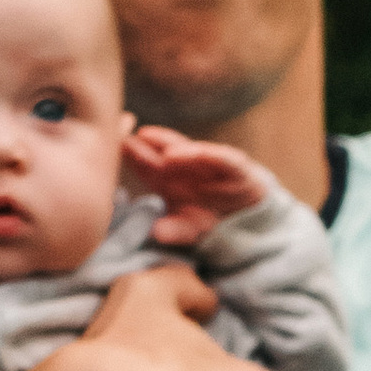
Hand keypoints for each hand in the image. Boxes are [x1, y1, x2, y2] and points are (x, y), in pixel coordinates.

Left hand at [125, 123, 270, 248]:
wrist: (255, 221)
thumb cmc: (216, 222)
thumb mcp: (193, 229)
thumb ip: (176, 230)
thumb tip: (156, 232)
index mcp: (173, 180)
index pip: (149, 167)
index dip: (133, 159)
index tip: (115, 150)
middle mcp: (189, 168)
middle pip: (163, 154)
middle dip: (144, 146)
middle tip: (124, 137)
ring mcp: (211, 164)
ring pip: (188, 151)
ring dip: (169, 143)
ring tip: (149, 138)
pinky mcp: (235, 166)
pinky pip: (220, 157)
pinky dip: (206, 154)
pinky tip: (191, 152)